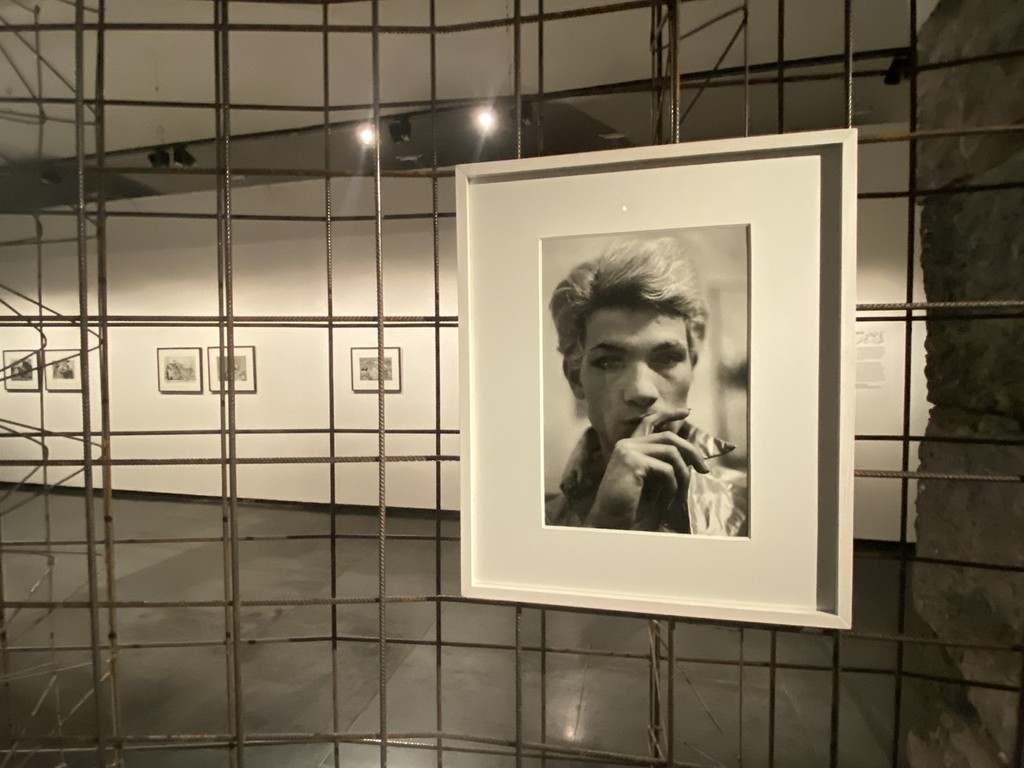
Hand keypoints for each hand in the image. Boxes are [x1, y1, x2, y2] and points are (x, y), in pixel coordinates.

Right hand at [584, 409, 709, 530]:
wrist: (611, 522)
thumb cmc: (631, 506)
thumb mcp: (653, 481)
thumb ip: (666, 465)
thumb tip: (692, 457)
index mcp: (629, 447)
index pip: (649, 422)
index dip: (669, 414)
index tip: (687, 411)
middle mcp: (626, 444)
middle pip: (669, 437)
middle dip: (692, 451)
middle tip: (705, 470)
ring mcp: (628, 450)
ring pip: (671, 451)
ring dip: (683, 472)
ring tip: (682, 490)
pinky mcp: (632, 461)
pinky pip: (666, 469)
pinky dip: (673, 485)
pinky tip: (668, 497)